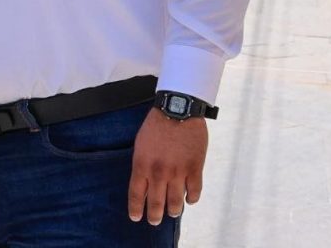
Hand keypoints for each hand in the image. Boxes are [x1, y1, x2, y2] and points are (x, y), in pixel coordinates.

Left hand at [127, 109, 207, 225]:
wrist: (178, 110)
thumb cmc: (156, 125)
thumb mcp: (141, 144)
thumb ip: (142, 165)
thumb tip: (145, 184)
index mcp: (142, 165)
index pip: (136, 195)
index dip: (136, 209)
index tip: (136, 218)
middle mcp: (159, 172)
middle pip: (156, 203)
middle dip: (155, 216)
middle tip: (155, 221)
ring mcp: (178, 172)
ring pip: (176, 203)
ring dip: (173, 210)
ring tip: (172, 212)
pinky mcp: (195, 169)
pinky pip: (194, 192)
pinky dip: (192, 199)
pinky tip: (189, 200)